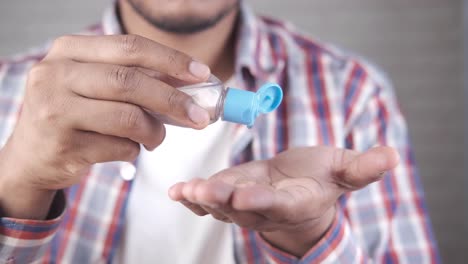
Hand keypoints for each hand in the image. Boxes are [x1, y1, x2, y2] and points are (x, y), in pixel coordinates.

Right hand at [0, 34, 210, 218]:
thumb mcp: (94, 86)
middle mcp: (56, 75)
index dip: (171, 60)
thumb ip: (132, 79)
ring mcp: (55, 110)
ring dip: (155, 131)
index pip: (129, 46)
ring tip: (157, 138)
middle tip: (200, 116)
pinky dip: (135, 151)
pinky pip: (119, 147)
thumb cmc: (73, 115)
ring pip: (128, 117)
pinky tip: (129, 149)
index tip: (201, 74)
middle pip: (130, 81)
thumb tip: (189, 84)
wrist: (31, 157)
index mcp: (69, 51)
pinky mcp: (62, 145)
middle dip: (173, 100)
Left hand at [169, 146, 398, 255]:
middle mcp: (266, 209)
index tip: (247, 193)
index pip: (278, 205)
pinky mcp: (228, 196)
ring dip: (202, 198)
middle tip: (205, 190)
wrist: (298, 192)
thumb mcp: (345, 170)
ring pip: (220, 205)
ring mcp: (243, 205)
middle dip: (223, 200)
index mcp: (295, 202)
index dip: (262, 200)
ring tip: (185, 190)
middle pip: (242, 208)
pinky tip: (176, 190)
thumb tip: (392, 156)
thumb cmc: (321, 179)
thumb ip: (363, 167)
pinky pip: (207, 200)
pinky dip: (191, 196)